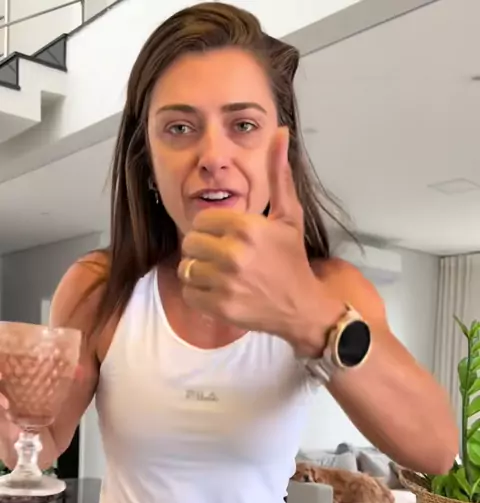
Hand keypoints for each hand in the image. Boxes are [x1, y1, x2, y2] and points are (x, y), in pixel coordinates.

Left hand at [178, 128, 323, 352]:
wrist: (301, 307)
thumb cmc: (292, 260)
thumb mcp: (289, 216)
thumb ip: (278, 175)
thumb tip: (281, 133)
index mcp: (246, 227)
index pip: (202, 220)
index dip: (211, 229)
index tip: (225, 239)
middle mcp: (233, 254)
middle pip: (190, 243)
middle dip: (202, 250)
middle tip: (220, 258)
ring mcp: (225, 283)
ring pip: (187, 268)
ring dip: (198, 272)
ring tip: (217, 275)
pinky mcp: (220, 307)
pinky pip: (189, 293)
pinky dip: (198, 293)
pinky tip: (217, 291)